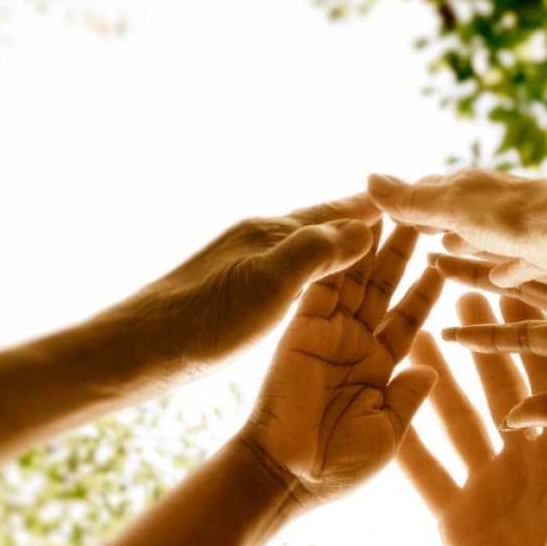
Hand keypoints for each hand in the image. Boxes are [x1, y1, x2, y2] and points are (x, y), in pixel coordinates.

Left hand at [108, 194, 381, 371]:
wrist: (141, 348)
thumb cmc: (206, 320)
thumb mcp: (269, 282)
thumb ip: (318, 251)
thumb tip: (365, 226)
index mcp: (271, 233)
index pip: (335, 212)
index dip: (371, 208)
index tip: (405, 197)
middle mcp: (258, 240)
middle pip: (320, 223)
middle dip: (357, 219)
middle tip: (395, 212)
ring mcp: (243, 263)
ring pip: (303, 246)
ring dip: (336, 243)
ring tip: (364, 242)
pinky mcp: (231, 291)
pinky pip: (288, 271)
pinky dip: (313, 269)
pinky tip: (308, 281)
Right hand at [240, 226, 442, 508]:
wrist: (287, 475)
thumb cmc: (338, 466)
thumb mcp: (388, 431)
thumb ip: (408, 398)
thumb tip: (431, 370)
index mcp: (378, 368)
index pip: (408, 319)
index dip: (427, 290)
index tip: (448, 259)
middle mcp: (354, 343)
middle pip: (383, 287)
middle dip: (403, 252)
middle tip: (423, 215)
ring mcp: (327, 332)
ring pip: (355, 278)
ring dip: (373, 245)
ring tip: (395, 209)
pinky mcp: (302, 327)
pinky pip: (324, 285)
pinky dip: (338, 256)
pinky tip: (356, 228)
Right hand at [367, 169, 546, 285]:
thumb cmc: (511, 217)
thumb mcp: (451, 209)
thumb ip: (412, 201)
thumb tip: (368, 179)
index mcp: (466, 189)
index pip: (427, 192)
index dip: (405, 202)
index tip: (382, 211)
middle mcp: (491, 205)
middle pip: (454, 213)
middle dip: (431, 221)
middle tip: (410, 232)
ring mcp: (518, 230)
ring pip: (481, 238)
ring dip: (462, 245)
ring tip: (440, 254)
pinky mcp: (542, 254)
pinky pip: (515, 262)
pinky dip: (501, 269)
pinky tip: (498, 280)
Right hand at [398, 293, 546, 545]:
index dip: (532, 340)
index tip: (516, 296)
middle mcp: (524, 457)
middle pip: (498, 388)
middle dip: (480, 342)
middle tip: (459, 293)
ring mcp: (486, 482)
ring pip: (456, 419)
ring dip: (436, 379)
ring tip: (413, 334)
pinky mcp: (453, 512)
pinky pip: (424, 470)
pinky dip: (404, 440)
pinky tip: (381, 406)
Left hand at [433, 256, 546, 428]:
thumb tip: (509, 421)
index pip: (516, 335)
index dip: (482, 336)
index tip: (447, 333)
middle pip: (507, 290)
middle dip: (470, 280)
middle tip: (433, 266)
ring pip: (514, 267)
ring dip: (476, 258)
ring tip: (438, 246)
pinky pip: (530, 256)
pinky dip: (499, 248)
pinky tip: (468, 237)